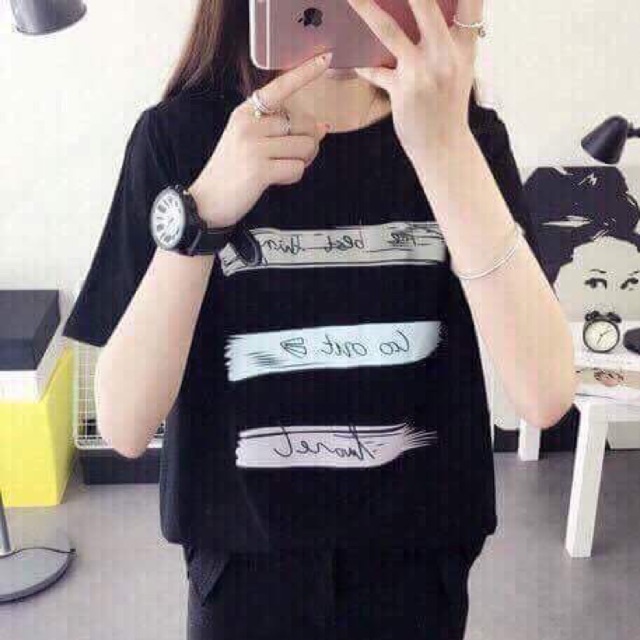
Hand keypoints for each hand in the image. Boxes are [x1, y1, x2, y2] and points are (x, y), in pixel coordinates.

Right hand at [189, 52, 332, 227]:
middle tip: (292, 156)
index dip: (305, 73)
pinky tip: (276, 180)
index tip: (325, 58)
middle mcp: (249, 124)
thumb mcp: (249, 141)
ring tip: (281, 168)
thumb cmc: (231, 171)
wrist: (206, 200)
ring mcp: (254, 147)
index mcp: (246, 112)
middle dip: (308, 143)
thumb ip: (281, 131)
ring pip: (305, 147)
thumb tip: (322, 127)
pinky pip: (297, 168)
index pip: (280, 87)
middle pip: (304, 125)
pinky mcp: (260, 170)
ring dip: (302, 161)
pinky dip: (293, 176)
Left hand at [347, 0, 482, 164]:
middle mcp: (447, 53)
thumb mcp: (457, 68)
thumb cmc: (447, 106)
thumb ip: (447, 38)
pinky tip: (345, 59)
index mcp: (465, 44)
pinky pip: (374, 70)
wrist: (444, 148)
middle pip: (426, 3)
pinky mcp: (403, 91)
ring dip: (366, 8)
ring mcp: (424, 72)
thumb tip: (424, 11)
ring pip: (389, 30)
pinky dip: (360, 63)